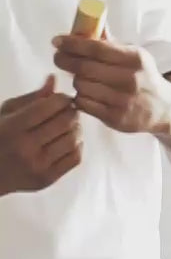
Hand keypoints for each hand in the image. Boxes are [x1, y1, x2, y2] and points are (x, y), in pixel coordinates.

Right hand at [0, 76, 82, 195]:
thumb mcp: (6, 113)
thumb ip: (32, 98)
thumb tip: (53, 79)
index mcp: (13, 127)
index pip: (50, 106)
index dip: (62, 98)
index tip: (61, 99)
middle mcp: (26, 148)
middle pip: (65, 121)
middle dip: (71, 112)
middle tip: (68, 111)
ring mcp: (38, 166)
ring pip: (73, 139)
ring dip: (75, 128)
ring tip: (67, 126)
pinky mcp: (47, 179)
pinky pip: (75, 157)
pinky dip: (76, 146)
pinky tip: (66, 142)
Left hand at [53, 31, 170, 135]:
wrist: (163, 108)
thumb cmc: (144, 77)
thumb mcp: (135, 56)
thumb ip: (111, 43)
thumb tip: (89, 24)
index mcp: (135, 59)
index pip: (97, 48)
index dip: (72, 43)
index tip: (57, 41)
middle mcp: (130, 79)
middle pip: (84, 67)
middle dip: (66, 60)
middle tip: (58, 57)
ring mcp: (122, 100)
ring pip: (81, 85)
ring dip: (76, 80)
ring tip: (81, 77)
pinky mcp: (114, 117)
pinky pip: (83, 103)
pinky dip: (80, 96)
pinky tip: (87, 92)